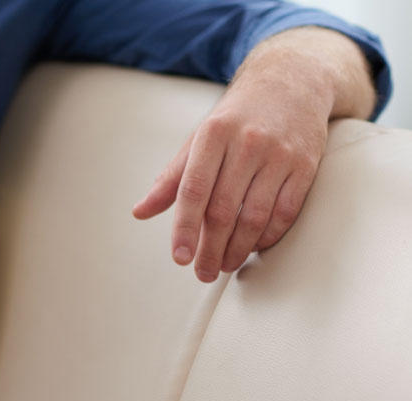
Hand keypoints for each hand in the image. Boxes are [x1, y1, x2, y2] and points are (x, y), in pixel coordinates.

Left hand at [132, 27, 374, 282]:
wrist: (291, 82)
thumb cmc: (235, 118)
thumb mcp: (198, 140)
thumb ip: (171, 178)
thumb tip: (139, 212)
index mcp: (213, 135)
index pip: (194, 190)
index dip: (185, 228)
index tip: (180, 257)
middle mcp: (246, 143)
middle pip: (224, 209)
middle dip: (211, 248)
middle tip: (202, 272)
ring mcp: (279, 154)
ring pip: (255, 215)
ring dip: (238, 248)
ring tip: (224, 265)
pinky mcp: (306, 165)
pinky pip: (285, 211)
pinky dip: (268, 236)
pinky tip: (254, 247)